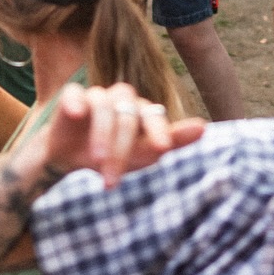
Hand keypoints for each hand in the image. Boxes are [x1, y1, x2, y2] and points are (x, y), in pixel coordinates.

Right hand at [39, 80, 205, 185]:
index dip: (158, 131)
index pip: (154, 116)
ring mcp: (98, 95)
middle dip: (121, 150)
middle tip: (112, 180)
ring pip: (104, 107)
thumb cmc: (112, 155)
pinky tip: (77, 113)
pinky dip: (76, 102)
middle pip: (128, 117)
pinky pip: (74, 94)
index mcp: (143, 111)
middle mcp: (123, 98)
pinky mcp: (72, 97)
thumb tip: (204, 126)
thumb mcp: (140, 155)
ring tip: (96, 161)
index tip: (163, 148)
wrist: (69, 158)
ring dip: (102, 134)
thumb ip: (171, 142)